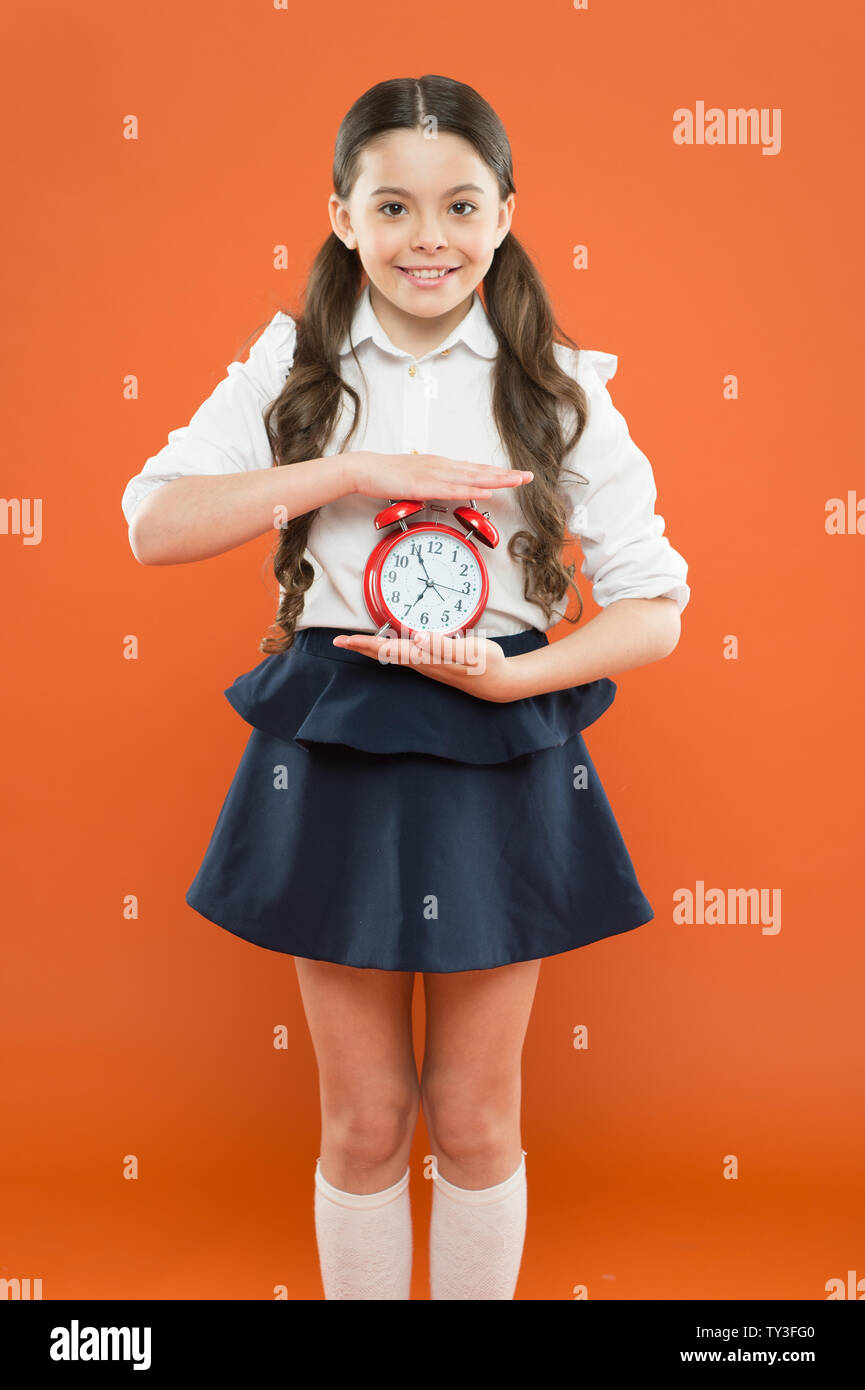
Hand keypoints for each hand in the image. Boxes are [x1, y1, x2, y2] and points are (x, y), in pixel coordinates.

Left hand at [331, 629, 521, 701]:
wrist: (498, 682)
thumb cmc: (485, 665)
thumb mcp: (469, 653)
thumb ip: (443, 645)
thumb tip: (417, 639)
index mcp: (425, 659)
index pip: (387, 650)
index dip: (364, 644)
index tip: (344, 640)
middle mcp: (422, 663)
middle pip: (384, 654)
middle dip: (361, 647)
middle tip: (339, 641)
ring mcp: (426, 664)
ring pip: (392, 655)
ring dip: (372, 648)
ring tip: (355, 643)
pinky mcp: (433, 663)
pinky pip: (403, 655)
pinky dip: (389, 649)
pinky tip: (386, 646)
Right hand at [346, 450, 532, 501]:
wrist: (366, 469)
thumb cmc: (388, 474)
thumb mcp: (417, 476)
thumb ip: (435, 481)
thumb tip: (447, 486)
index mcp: (442, 465)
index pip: (476, 468)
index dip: (498, 472)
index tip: (516, 474)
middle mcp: (443, 466)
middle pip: (480, 471)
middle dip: (506, 474)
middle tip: (528, 476)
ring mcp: (435, 475)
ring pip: (472, 478)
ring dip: (496, 480)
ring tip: (516, 481)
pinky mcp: (425, 486)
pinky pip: (453, 489)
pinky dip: (472, 490)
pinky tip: (487, 491)